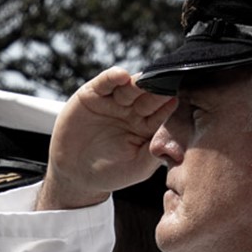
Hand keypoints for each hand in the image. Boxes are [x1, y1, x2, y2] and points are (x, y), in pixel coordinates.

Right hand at [39, 67, 176, 209]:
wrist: (75, 174)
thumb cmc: (111, 173)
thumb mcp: (138, 167)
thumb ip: (155, 152)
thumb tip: (174, 139)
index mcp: (147, 126)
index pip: (161, 112)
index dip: (168, 106)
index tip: (177, 98)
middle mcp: (132, 110)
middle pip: (147, 96)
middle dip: (156, 89)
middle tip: (165, 82)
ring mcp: (113, 101)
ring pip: (129, 87)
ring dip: (137, 82)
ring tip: (144, 79)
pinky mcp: (93, 95)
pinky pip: (104, 83)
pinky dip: (112, 77)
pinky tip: (121, 76)